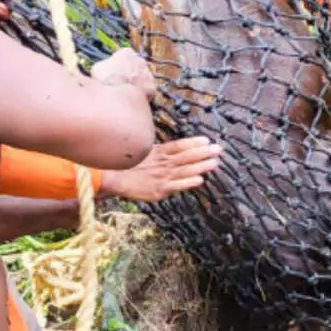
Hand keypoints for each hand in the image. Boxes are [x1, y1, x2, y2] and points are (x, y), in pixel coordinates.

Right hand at [90, 48, 155, 98]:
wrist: (118, 95)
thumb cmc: (105, 79)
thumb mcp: (96, 68)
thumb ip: (103, 66)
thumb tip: (102, 70)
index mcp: (127, 52)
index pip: (123, 56)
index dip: (117, 65)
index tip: (112, 73)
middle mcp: (141, 60)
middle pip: (135, 67)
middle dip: (129, 74)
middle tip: (119, 84)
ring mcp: (148, 73)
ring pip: (142, 79)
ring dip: (136, 84)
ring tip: (125, 95)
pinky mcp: (152, 87)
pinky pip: (147, 91)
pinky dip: (141, 95)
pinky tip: (132, 101)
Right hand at [98, 136, 221, 202]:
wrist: (111, 179)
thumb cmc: (126, 166)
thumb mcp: (142, 152)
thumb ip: (159, 151)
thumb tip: (172, 149)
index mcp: (157, 152)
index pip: (178, 145)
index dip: (193, 143)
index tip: (207, 140)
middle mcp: (161, 163)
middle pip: (185, 156)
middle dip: (203, 153)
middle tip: (219, 150)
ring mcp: (161, 176)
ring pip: (184, 170)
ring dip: (201, 166)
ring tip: (215, 163)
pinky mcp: (158, 189)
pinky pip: (176, 185)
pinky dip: (188, 182)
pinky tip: (200, 180)